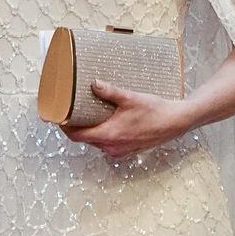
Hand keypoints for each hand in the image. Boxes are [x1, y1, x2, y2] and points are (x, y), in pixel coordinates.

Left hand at [63, 81, 190, 158]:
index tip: (57, 118)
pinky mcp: (128, 150)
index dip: (64, 128)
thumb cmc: (156, 111)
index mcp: (109, 135)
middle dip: (76, 127)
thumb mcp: (130, 98)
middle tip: (71, 113)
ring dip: (90, 131)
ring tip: (87, 116)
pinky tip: (106, 122)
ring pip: (97, 142)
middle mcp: (112, 147)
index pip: (77, 136)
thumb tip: (94, 84)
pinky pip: (108, 144)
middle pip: (85, 139)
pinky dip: (103, 135)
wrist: (177, 122)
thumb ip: (110, 91)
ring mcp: (120, 151)